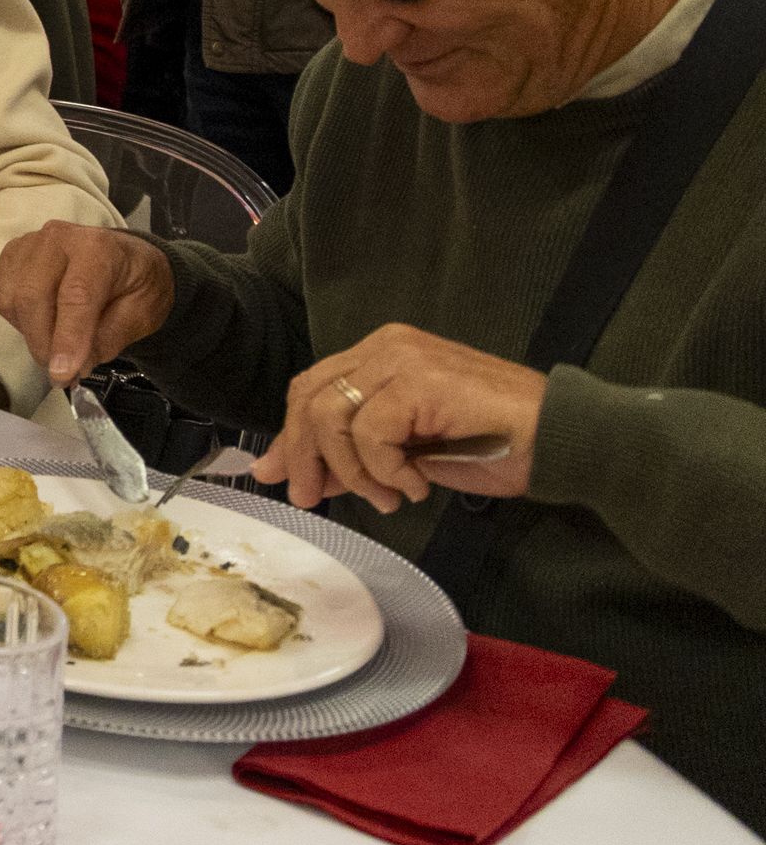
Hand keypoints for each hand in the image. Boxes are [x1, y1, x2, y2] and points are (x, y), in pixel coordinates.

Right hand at [0, 220, 175, 387]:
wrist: (128, 259)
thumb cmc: (137, 283)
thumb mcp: (143, 313)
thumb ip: (109, 338)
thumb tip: (75, 365)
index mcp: (97, 247)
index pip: (75, 295)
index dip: (67, 338)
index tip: (63, 374)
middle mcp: (58, 238)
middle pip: (33, 295)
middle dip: (43, 344)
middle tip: (61, 374)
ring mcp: (30, 245)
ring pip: (13, 300)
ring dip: (32, 336)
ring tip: (58, 347)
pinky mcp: (12, 257)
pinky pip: (4, 299)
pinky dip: (21, 322)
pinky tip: (45, 325)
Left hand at [253, 322, 542, 511]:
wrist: (562, 439)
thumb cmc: (495, 446)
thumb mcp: (408, 455)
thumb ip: (352, 455)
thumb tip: (289, 471)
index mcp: (381, 355)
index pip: (312, 389)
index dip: (292, 436)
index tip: (283, 478)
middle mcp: (386, 347)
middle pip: (310, 398)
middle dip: (304, 456)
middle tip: (313, 498)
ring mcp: (402, 358)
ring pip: (331, 416)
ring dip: (352, 470)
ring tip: (389, 496)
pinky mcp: (419, 380)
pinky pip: (369, 432)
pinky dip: (385, 469)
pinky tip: (416, 485)